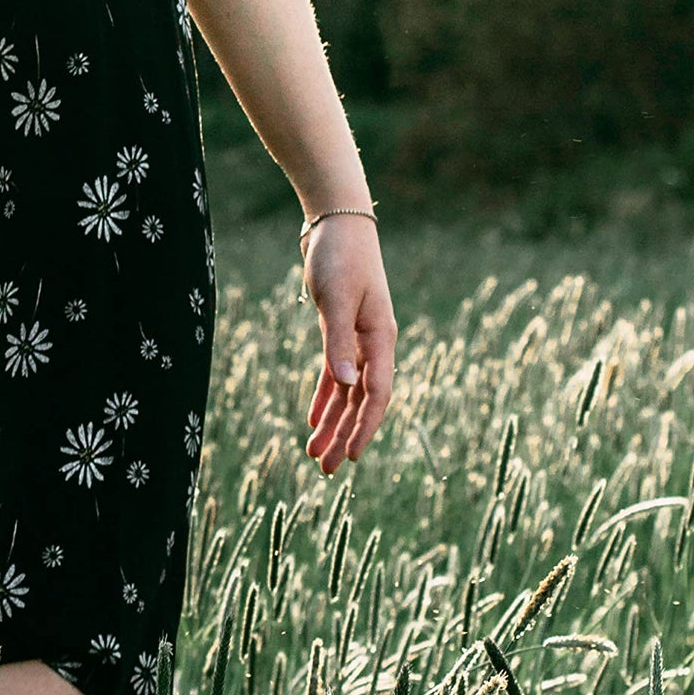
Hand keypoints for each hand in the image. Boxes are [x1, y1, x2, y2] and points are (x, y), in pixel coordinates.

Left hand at [301, 215, 396, 473]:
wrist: (337, 224)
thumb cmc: (339, 257)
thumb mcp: (335, 298)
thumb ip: (339, 342)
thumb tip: (345, 385)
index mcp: (380, 339)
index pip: (376, 394)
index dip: (364, 427)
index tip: (351, 456)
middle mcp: (372, 344)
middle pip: (360, 400)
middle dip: (343, 435)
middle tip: (325, 470)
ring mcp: (356, 339)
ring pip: (345, 391)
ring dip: (332, 421)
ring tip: (315, 453)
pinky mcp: (339, 330)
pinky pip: (333, 372)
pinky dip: (324, 395)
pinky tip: (313, 418)